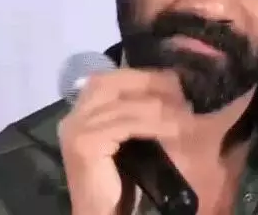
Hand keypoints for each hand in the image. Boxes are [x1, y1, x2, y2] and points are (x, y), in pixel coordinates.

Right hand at [58, 68, 191, 214]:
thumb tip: (171, 88)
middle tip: (181, 91)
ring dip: (161, 106)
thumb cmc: (120, 181)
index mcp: (80, 111)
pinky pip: (127, 124)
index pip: (112, 78)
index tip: (176, 80)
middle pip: (115, 82)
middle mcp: (73, 116)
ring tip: (185, 111)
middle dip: (152, 83)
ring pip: (126, 105)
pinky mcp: (85, 143)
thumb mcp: (130, 138)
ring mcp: (76, 129)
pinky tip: (174, 128)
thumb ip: (137, 114)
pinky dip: (154, 124)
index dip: (145, 75)